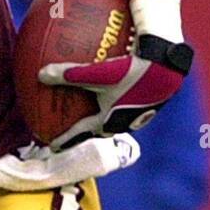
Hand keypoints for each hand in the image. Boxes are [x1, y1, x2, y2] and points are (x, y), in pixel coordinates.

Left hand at [38, 34, 191, 150]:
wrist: (169, 65)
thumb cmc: (133, 72)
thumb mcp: (98, 73)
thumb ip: (69, 75)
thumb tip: (41, 75)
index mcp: (111, 120)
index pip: (83, 133)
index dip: (67, 138)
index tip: (53, 145)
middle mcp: (126, 118)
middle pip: (102, 126)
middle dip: (87, 129)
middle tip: (73, 130)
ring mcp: (141, 108)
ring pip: (118, 111)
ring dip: (105, 110)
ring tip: (95, 104)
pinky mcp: (152, 94)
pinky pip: (130, 92)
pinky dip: (119, 88)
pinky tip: (118, 72)